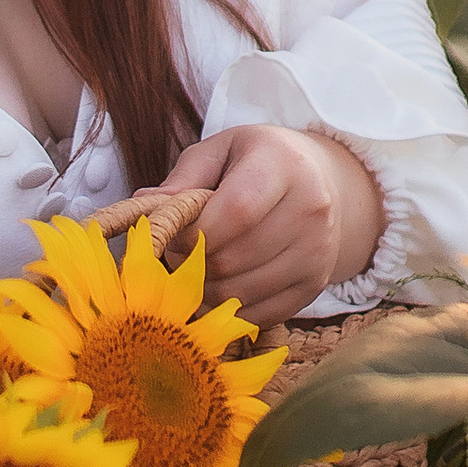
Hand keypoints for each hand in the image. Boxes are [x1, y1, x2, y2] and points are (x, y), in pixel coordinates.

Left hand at [152, 124, 382, 325]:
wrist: (324, 183)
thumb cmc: (259, 162)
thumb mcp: (220, 151)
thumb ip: (183, 179)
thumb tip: (144, 209)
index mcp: (284, 165)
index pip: (236, 211)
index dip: (194, 233)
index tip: (173, 235)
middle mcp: (311, 209)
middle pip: (234, 258)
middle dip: (192, 264)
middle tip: (177, 254)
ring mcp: (318, 252)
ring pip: (241, 293)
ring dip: (204, 290)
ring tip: (196, 268)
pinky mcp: (315, 285)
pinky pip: (259, 315)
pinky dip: (228, 309)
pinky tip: (218, 287)